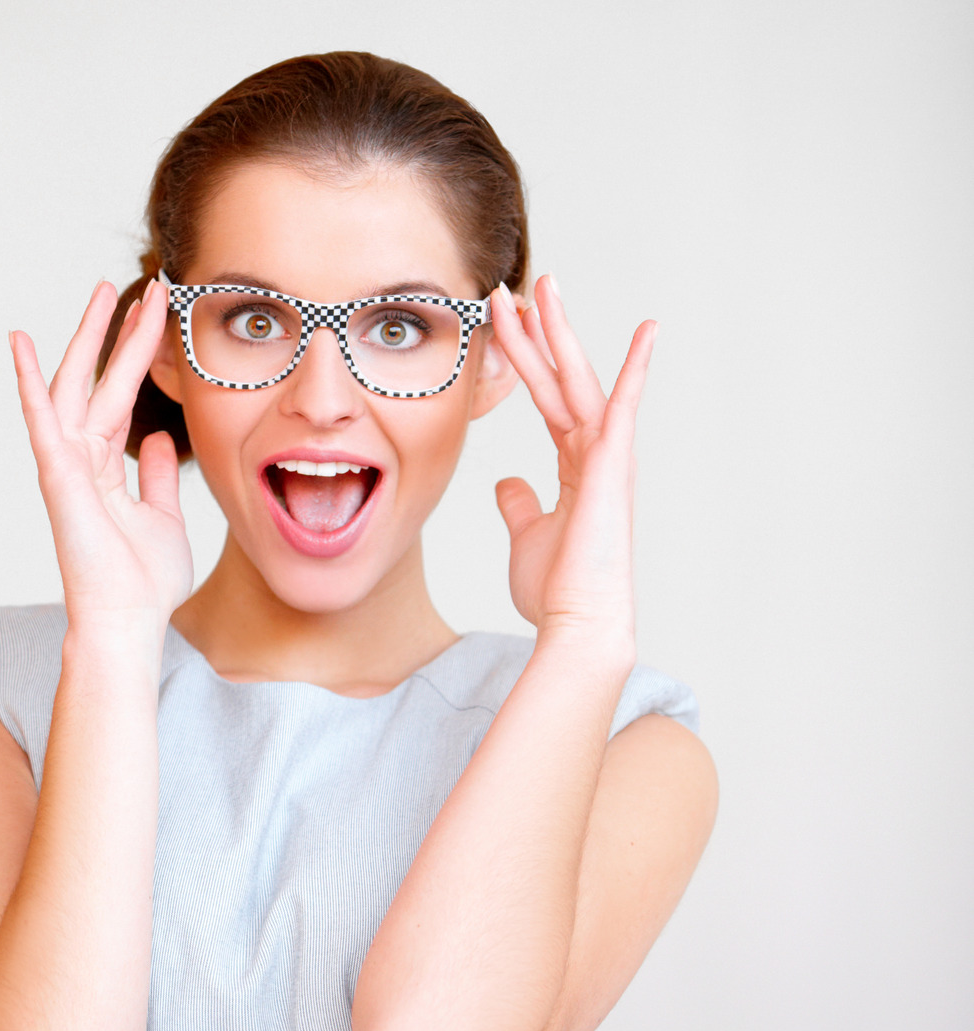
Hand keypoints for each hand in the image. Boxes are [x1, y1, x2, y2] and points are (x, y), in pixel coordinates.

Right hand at [9, 280, 193, 633]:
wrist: (128, 620)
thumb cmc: (143, 581)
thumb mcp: (165, 517)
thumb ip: (159, 477)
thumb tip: (161, 441)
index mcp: (106, 466)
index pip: (122, 396)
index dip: (139, 354)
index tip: (160, 313)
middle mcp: (82, 459)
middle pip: (98, 381)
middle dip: (117, 333)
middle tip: (136, 286)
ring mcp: (66, 466)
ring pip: (74, 388)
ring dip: (87, 339)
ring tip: (103, 293)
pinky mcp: (58, 478)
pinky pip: (42, 423)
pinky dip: (29, 384)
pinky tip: (21, 345)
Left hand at [488, 275, 655, 652]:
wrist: (578, 621)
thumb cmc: (558, 588)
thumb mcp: (527, 534)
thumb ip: (519, 503)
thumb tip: (507, 484)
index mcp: (576, 465)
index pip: (547, 399)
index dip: (524, 360)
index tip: (505, 323)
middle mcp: (596, 453)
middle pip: (562, 378)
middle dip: (541, 330)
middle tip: (523, 284)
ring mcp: (608, 457)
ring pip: (579, 380)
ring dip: (560, 332)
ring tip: (544, 285)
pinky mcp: (614, 466)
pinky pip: (624, 406)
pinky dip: (636, 368)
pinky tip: (649, 330)